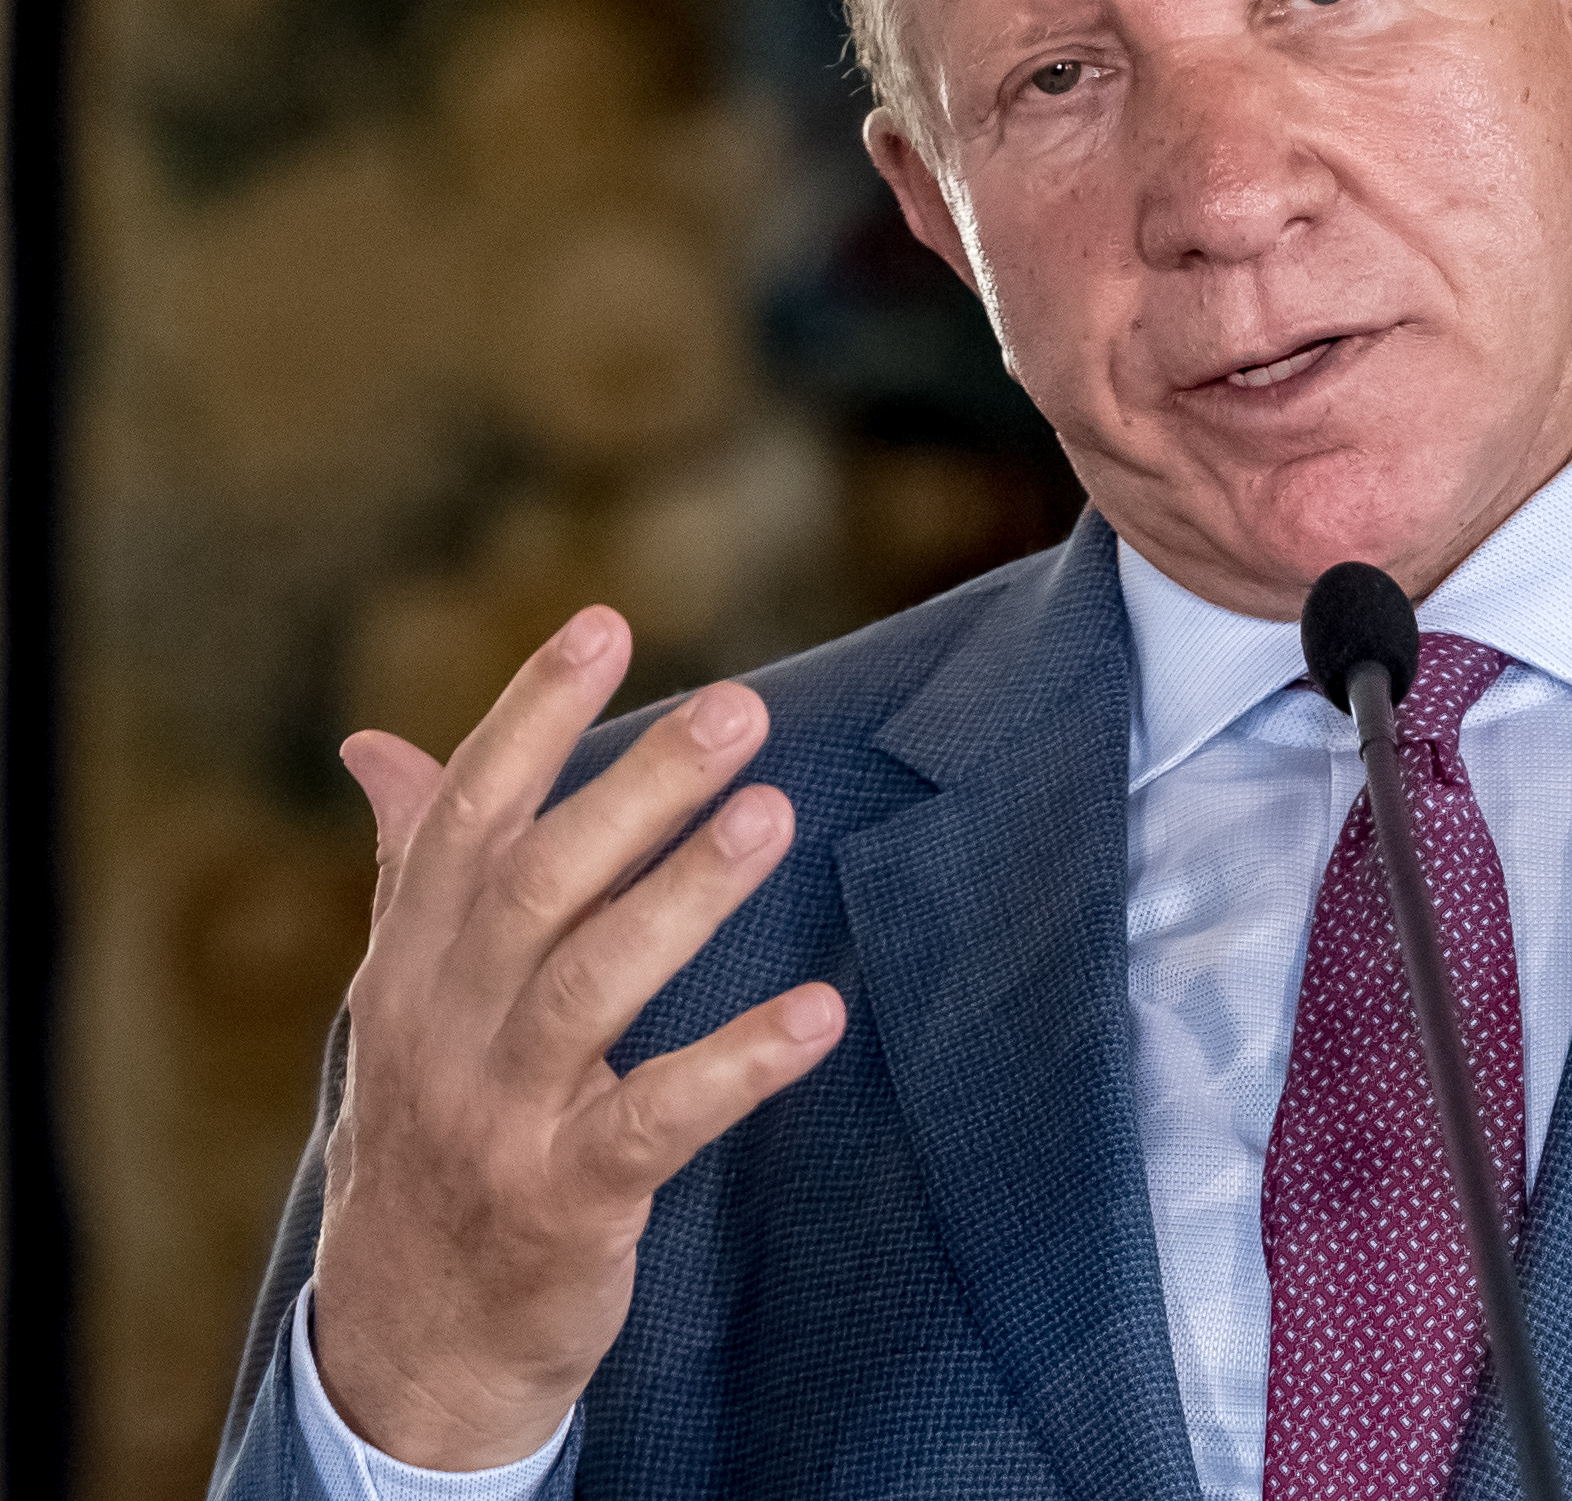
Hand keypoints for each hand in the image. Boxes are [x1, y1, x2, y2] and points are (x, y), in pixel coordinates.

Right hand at [309, 605, 846, 1468]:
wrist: (406, 1328)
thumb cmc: (436, 1122)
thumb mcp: (411, 992)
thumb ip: (415, 863)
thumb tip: (372, 745)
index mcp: (417, 956)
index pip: (469, 812)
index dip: (532, 714)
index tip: (605, 622)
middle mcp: (448, 1020)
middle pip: (541, 880)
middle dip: (636, 788)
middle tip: (741, 710)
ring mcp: (503, 1111)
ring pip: (592, 983)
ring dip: (686, 895)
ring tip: (772, 814)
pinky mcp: (567, 1195)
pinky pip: (658, 1117)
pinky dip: (739, 1062)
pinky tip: (820, 1011)